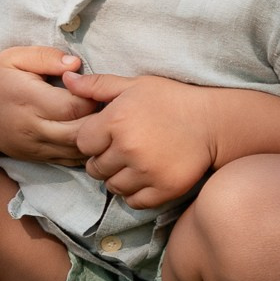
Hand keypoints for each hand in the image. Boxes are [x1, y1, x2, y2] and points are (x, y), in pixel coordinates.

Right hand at [0, 46, 96, 162]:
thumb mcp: (14, 57)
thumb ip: (46, 57)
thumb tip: (76, 64)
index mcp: (26, 99)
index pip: (73, 106)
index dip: (92, 98)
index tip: (97, 88)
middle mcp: (31, 127)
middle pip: (80, 132)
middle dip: (101, 120)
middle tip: (110, 106)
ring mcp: (35, 147)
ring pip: (79, 150)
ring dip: (97, 137)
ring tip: (105, 119)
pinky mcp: (39, 159)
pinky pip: (73, 160)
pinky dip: (88, 149)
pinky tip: (93, 134)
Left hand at [64, 72, 216, 208]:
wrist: (214, 122)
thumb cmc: (173, 100)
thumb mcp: (136, 85)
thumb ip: (98, 85)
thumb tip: (65, 79)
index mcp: (116, 121)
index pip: (82, 143)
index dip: (93, 140)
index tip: (109, 135)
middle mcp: (128, 148)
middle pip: (95, 168)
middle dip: (104, 160)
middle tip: (123, 151)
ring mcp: (146, 172)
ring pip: (113, 187)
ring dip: (119, 178)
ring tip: (134, 164)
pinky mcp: (164, 189)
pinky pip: (134, 201)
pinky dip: (136, 193)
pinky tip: (145, 178)